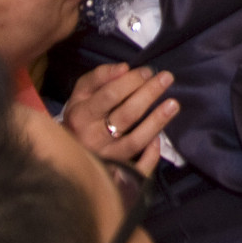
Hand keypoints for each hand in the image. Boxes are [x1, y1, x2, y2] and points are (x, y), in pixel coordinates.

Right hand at [62, 62, 178, 175]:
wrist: (67, 151)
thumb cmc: (80, 116)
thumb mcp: (81, 93)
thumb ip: (100, 76)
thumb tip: (125, 68)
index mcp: (81, 116)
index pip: (110, 95)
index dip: (132, 81)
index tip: (148, 71)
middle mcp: (92, 138)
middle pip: (126, 115)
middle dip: (149, 94)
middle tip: (166, 78)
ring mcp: (105, 157)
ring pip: (135, 141)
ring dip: (157, 122)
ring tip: (174, 104)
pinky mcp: (115, 173)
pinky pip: (138, 168)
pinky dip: (151, 155)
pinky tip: (159, 140)